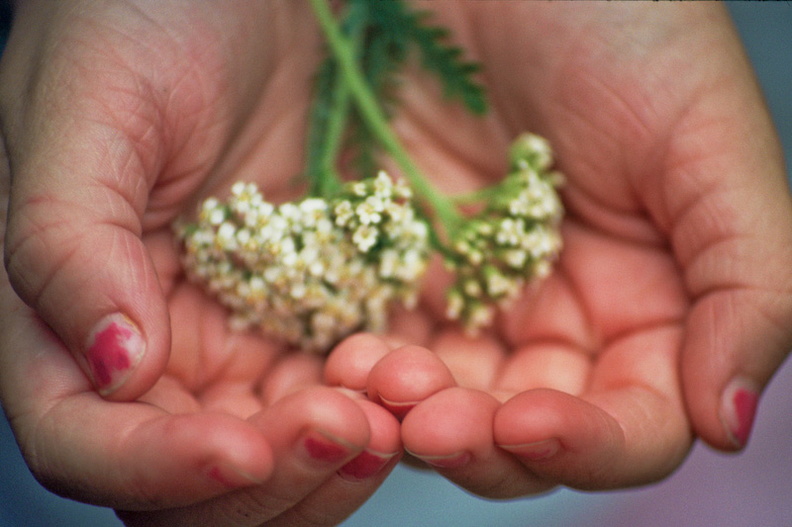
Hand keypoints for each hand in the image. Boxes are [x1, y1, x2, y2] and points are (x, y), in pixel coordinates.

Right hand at [0, 1, 398, 523]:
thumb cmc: (140, 23)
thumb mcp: (89, 110)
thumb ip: (66, 242)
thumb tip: (109, 367)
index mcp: (71, 313)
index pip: (86, 441)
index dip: (154, 465)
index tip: (239, 444)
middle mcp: (153, 349)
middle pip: (189, 482)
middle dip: (266, 477)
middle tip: (342, 428)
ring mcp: (238, 341)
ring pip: (273, 460)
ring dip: (330, 463)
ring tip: (391, 419)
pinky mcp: (311, 318)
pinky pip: (343, 398)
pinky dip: (377, 412)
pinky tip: (414, 385)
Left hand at [325, 1, 791, 496]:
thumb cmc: (615, 25)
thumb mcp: (703, 138)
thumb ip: (749, 281)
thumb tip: (730, 421)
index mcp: (645, 304)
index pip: (633, 423)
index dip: (591, 443)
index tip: (533, 423)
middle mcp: (556, 318)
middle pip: (528, 435)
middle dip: (485, 444)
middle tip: (434, 424)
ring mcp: (470, 301)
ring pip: (447, 408)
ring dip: (414, 419)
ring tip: (377, 385)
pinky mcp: (395, 274)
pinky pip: (380, 350)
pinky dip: (365, 373)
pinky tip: (346, 358)